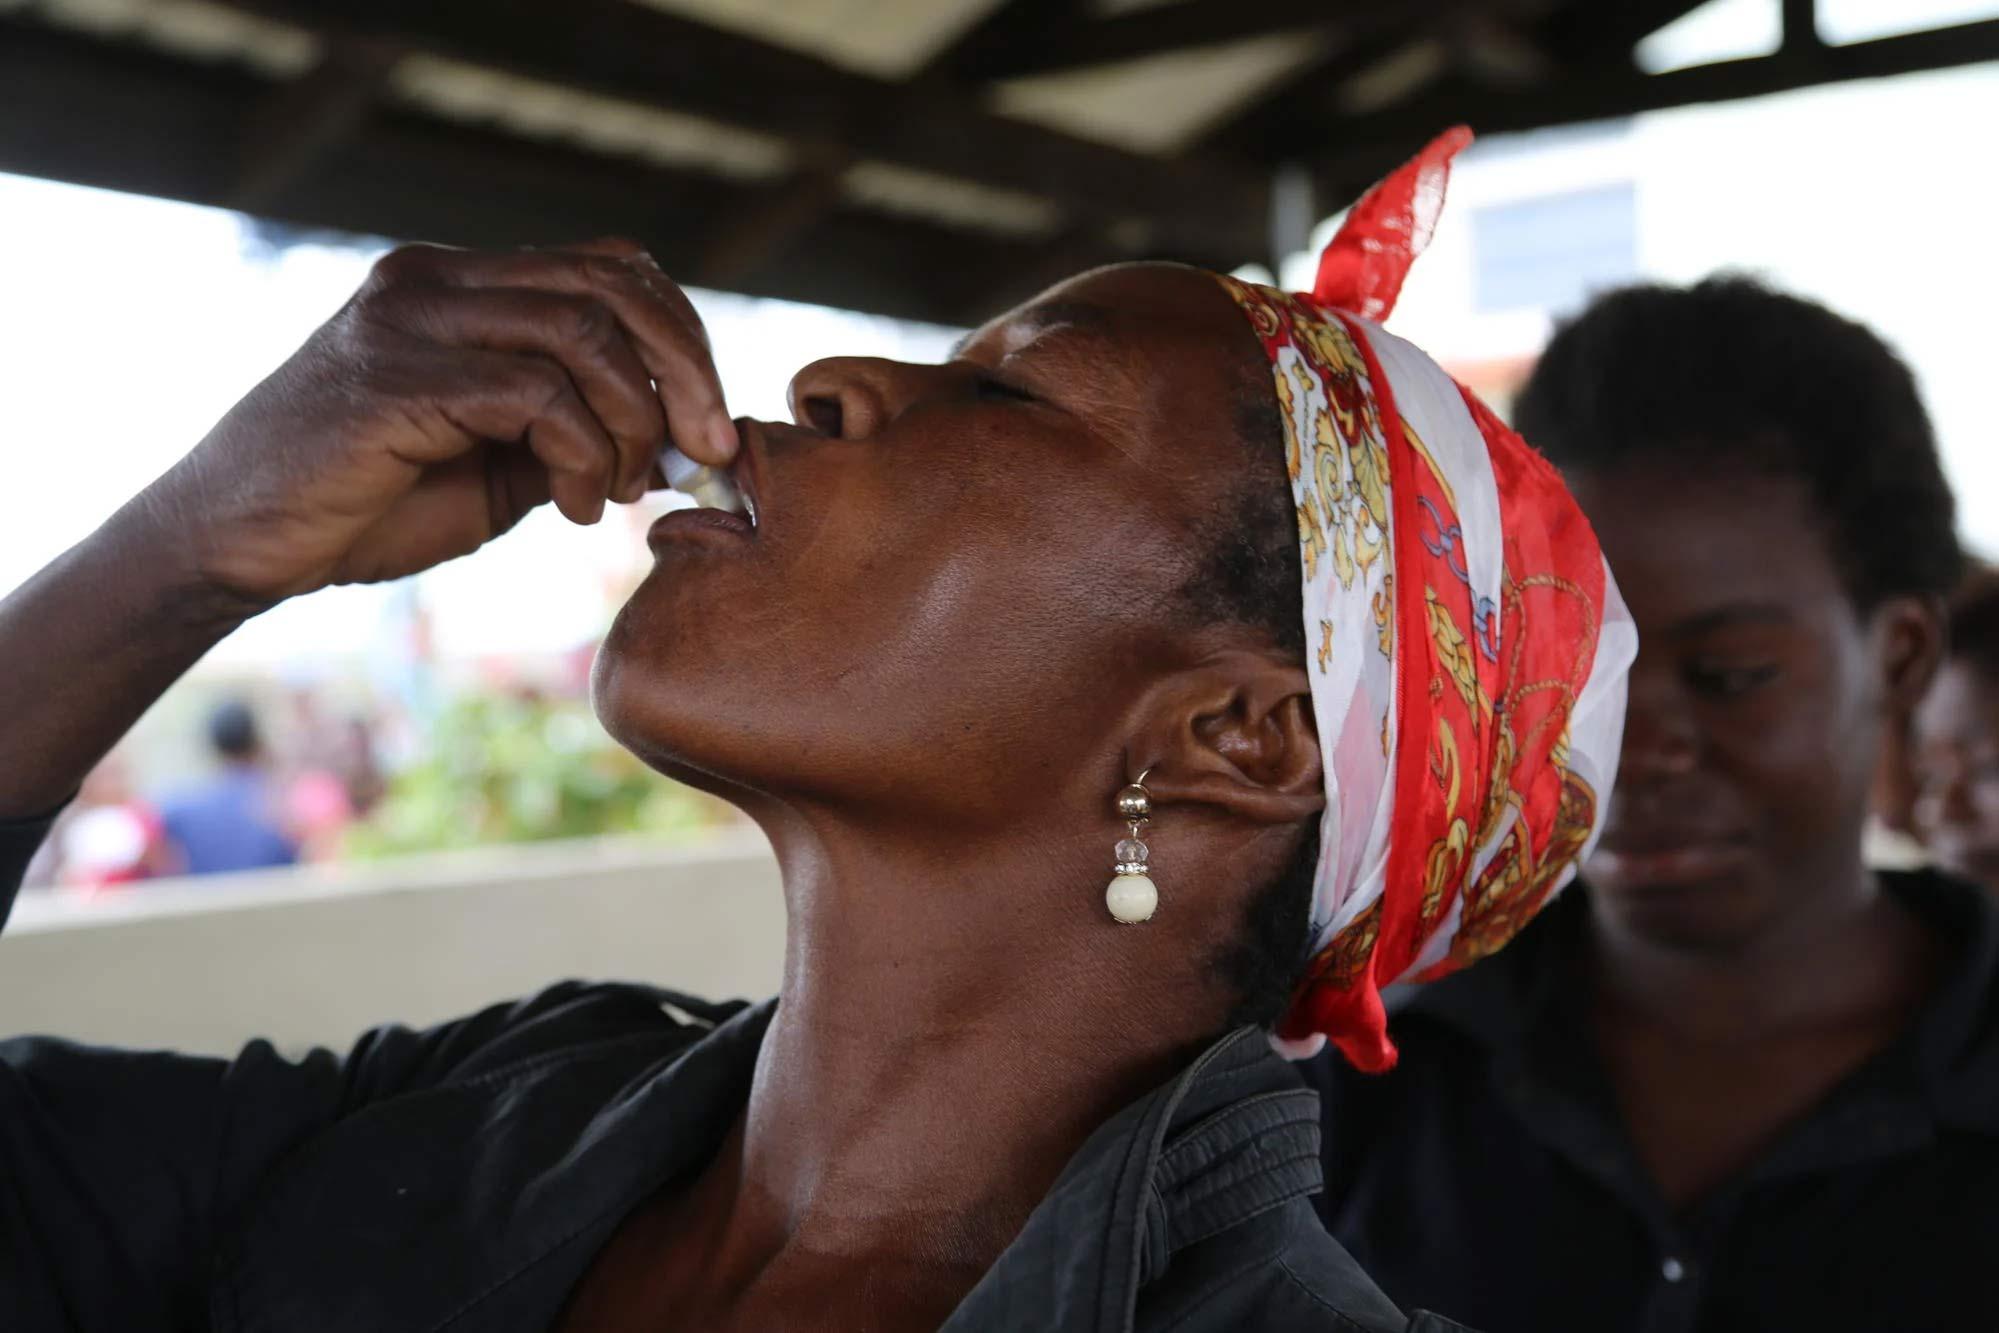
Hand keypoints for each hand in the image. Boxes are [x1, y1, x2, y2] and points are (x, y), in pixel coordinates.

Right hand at [147, 238, 735, 604]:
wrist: (238, 544)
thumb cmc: (367, 506)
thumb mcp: (500, 464)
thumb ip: (575, 431)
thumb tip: (683, 438)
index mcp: (466, 285)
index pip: (613, 270)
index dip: (682, 340)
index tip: (711, 424)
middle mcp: (440, 280)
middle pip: (615, 286)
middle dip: (686, 373)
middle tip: (709, 450)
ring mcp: (413, 317)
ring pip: (585, 332)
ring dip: (634, 421)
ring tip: (617, 490)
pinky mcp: (397, 374)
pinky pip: (537, 392)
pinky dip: (582, 454)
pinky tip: (573, 504)